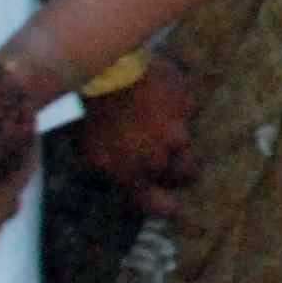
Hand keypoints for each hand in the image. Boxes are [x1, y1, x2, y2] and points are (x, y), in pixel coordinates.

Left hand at [76, 53, 199, 218]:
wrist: (110, 74)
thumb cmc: (94, 117)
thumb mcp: (93, 153)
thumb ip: (115, 171)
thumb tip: (126, 179)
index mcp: (135, 173)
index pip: (160, 205)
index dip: (167, 207)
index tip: (174, 208)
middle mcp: (162, 157)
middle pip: (187, 173)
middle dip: (183, 169)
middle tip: (174, 160)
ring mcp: (179, 129)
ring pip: (188, 138)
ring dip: (177, 133)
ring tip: (161, 118)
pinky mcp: (188, 102)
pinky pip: (187, 107)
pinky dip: (177, 104)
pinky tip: (160, 93)